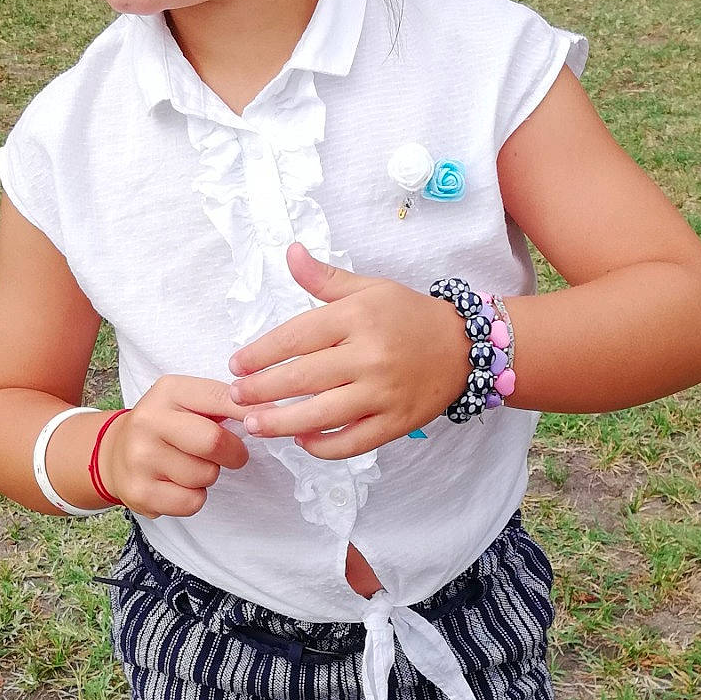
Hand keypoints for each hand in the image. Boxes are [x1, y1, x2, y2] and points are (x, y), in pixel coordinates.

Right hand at [102, 376, 249, 516]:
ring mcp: (140, 458)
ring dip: (209, 475)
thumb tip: (270, 412)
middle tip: (232, 454)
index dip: (251, 415)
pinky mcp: (140, 492)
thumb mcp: (188, 401)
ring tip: (191, 466)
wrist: (114, 453)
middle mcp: (148, 421)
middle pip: (214, 442)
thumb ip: (224, 403)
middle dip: (233, 452)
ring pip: (206, 475)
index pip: (223, 398)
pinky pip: (192, 502)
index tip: (262, 425)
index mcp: (168, 391)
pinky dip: (195, 498)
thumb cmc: (166, 426)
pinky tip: (179, 485)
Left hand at [228, 243, 472, 457]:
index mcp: (358, 318)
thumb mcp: (370, 288)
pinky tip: (302, 442)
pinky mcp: (396, 422)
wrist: (465, 347)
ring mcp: (383, 392)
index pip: (296, 337)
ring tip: (255, 425)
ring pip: (322, 414)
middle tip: (235, 398)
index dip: (260, 353)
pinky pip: (353, 441)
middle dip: (261, 390)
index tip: (236, 364)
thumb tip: (290, 252)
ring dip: (281, 423)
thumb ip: (325, 279)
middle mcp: (369, 355)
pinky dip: (324, 447)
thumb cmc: (409, 315)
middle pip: (302, 378)